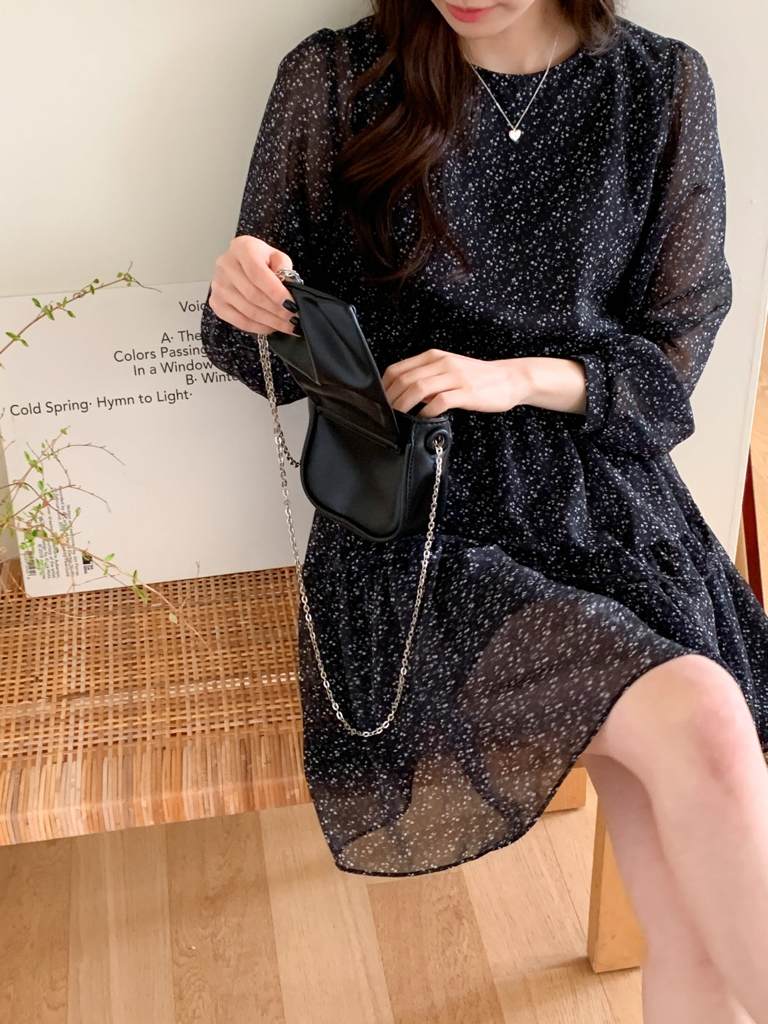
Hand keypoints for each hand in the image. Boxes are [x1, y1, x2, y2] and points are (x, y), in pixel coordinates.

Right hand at [207, 236, 301, 336]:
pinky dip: (258, 327)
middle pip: (252, 294)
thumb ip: (284, 270)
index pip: (257, 273)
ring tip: (287, 326)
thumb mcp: (277, 257)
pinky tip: (272, 328)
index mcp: (242, 248)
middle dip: (276, 310)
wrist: (243, 264)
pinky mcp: (216, 302)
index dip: (275, 291)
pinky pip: (239, 321)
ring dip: (270, 322)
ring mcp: (218, 285)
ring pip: (247, 311)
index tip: (291, 304)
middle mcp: (225, 265)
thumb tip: (288, 291)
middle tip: (293, 318)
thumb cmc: (262, 260)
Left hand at [381, 348, 532, 417]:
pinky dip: (426, 413)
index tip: (380, 402)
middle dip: (391, 399)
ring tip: (399, 418)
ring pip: (418, 388)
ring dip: (404, 406)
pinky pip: (439, 402)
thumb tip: (404, 394)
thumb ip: (427, 378)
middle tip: (387, 415)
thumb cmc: (477, 377)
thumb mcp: (448, 371)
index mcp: (434, 357)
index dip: (384, 387)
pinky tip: (423, 420)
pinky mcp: (466, 392)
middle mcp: (442, 363)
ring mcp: (454, 377)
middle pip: (405, 379)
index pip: (398, 368)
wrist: (509, 378)